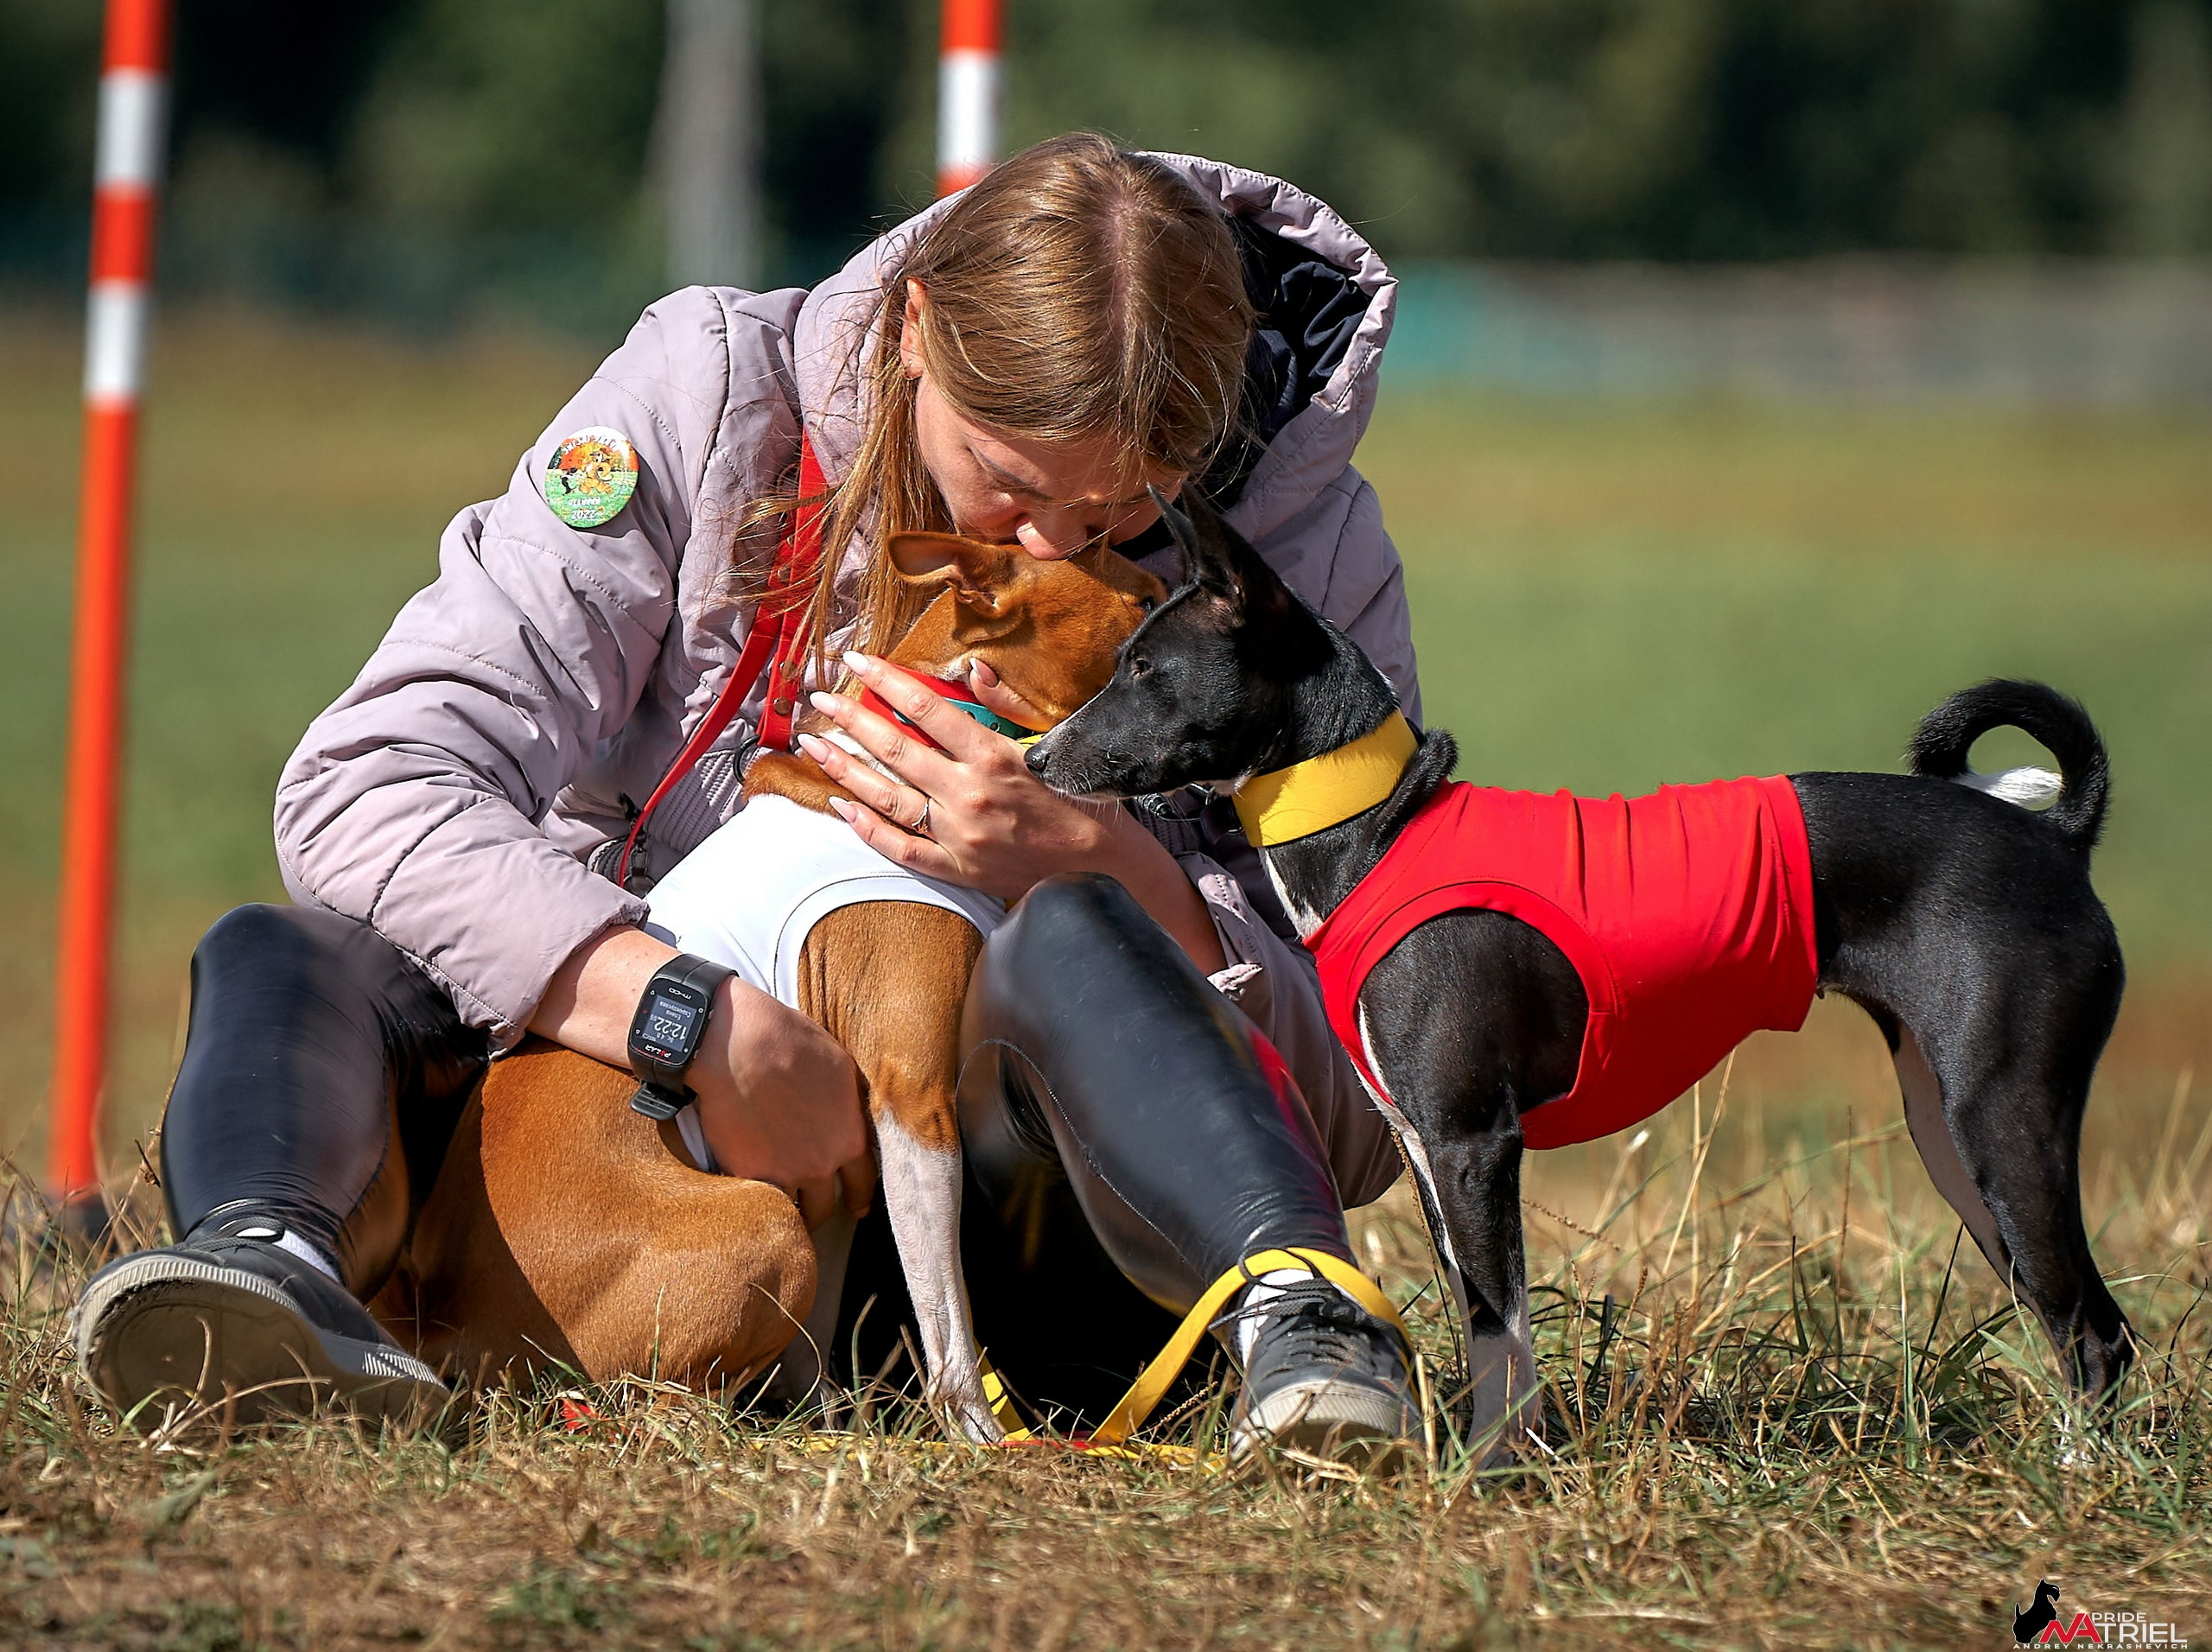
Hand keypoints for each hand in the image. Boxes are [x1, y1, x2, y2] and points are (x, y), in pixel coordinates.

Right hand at [530, 926, 874, 1228]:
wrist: (739, 1045)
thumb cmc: (790, 1042)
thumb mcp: (840, 1065)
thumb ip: (851, 1102)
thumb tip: (857, 1113)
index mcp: (850, 1137)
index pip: (864, 1181)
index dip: (860, 1196)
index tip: (856, 1207)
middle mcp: (822, 1163)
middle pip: (826, 1204)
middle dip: (822, 1208)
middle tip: (814, 1210)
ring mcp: (784, 1173)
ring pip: (793, 1210)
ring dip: (789, 1211)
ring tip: (782, 1211)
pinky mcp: (747, 1174)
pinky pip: (758, 1200)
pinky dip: (757, 1201)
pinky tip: (753, 1199)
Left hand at [797, 652, 1225, 970]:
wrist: (1102, 868)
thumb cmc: (1082, 799)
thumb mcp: (1055, 740)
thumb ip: (1009, 704)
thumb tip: (971, 670)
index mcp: (994, 757)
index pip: (927, 709)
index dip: (887, 681)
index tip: (856, 661)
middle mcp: (970, 797)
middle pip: (896, 750)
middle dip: (852, 720)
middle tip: (819, 700)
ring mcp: (958, 837)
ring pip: (888, 798)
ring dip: (846, 770)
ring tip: (815, 746)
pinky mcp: (957, 869)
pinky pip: (901, 849)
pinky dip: (868, 828)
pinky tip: (841, 807)